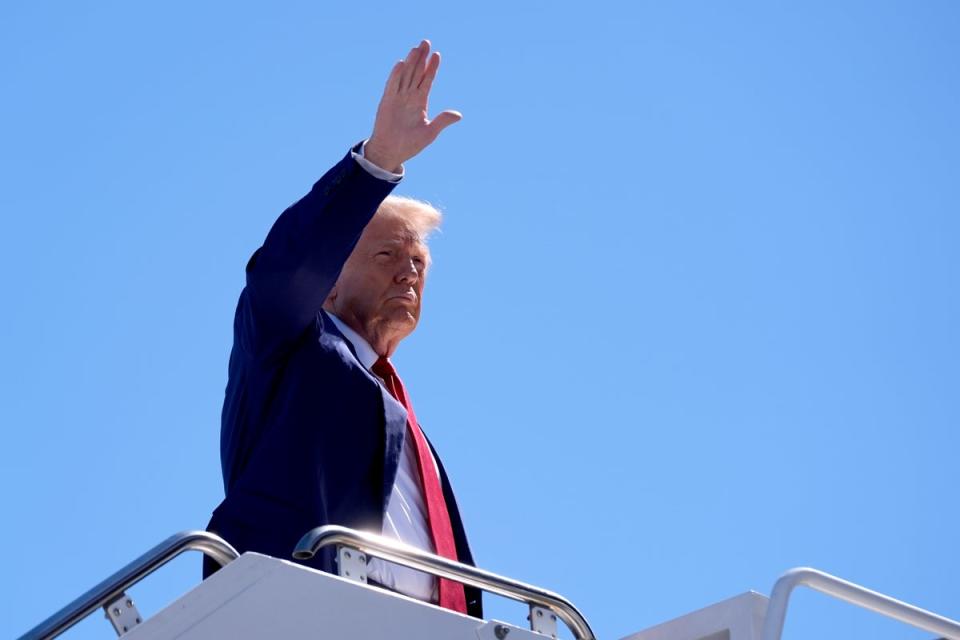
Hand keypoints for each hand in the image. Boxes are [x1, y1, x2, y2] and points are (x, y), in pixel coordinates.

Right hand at [364, 40, 461, 172]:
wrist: (391, 153)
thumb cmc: (409, 145)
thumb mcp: (429, 132)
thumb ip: (442, 121)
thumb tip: (459, 115)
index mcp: (420, 102)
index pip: (427, 80)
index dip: (432, 68)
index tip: (437, 55)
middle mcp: (408, 97)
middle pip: (416, 73)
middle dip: (421, 58)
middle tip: (426, 42)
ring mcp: (397, 98)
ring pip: (405, 75)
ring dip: (410, 62)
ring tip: (416, 48)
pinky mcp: (386, 103)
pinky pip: (392, 86)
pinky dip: (396, 75)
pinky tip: (401, 64)